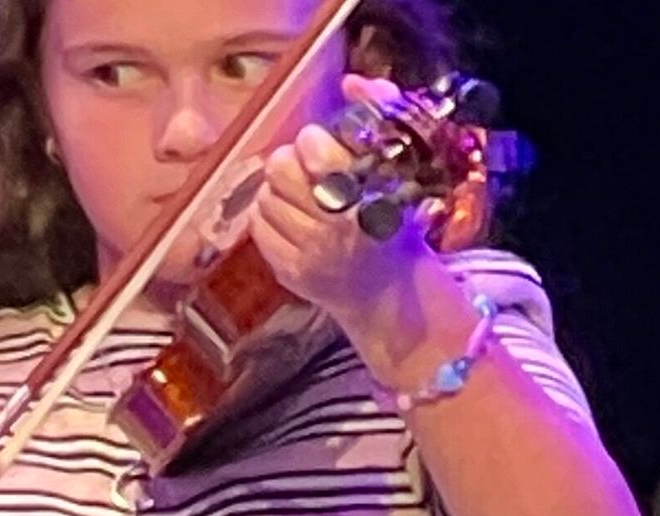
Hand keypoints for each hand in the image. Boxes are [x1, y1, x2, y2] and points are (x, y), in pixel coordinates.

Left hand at [251, 74, 430, 334]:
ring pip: (265, 197)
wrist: (384, 291)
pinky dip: (268, 215)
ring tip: (298, 192)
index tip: (319, 142)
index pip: (316, 154)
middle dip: (289, 158)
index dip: (311, 140)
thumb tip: (351, 81)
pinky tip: (288, 215)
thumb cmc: (394, 218)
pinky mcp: (288, 273)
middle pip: (281, 170)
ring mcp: (309, 255)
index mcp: (367, 197)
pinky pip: (258, 228)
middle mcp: (335, 229)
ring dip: (277, 188)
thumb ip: (382, 113)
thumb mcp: (400, 165)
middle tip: (303, 164)